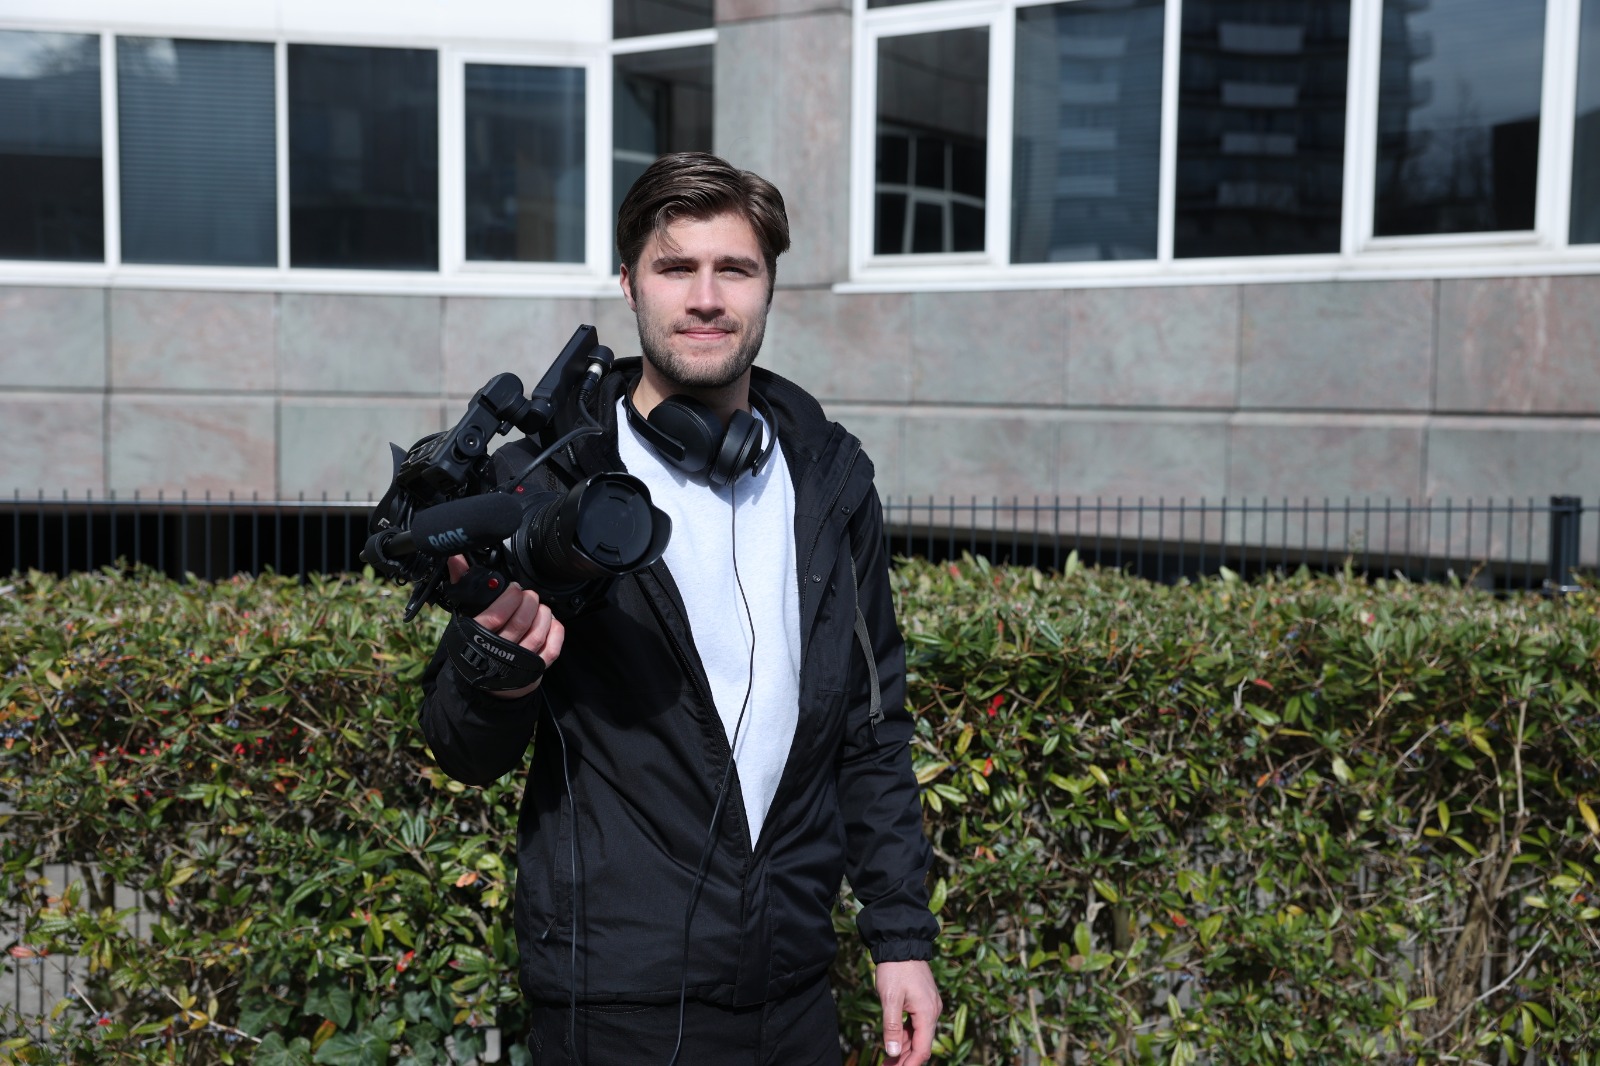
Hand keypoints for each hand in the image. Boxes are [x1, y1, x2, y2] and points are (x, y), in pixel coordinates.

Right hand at [447, 555, 564, 698]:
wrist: (484, 681)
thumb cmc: (475, 642)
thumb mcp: (465, 615)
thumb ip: (462, 584)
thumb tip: (454, 556)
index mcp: (476, 638)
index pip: (495, 616)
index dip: (509, 598)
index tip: (513, 588)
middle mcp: (497, 653)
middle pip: (520, 624)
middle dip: (528, 603)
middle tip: (528, 595)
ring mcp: (517, 664)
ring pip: (536, 635)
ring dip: (542, 615)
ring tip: (539, 606)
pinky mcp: (534, 670)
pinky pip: (551, 650)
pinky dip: (555, 632)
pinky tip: (551, 622)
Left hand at [876, 959, 940, 1065]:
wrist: (902, 942)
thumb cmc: (895, 969)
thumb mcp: (890, 999)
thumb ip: (891, 1027)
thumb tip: (892, 1052)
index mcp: (927, 1014)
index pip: (922, 1049)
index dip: (909, 1064)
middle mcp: (932, 1012)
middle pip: (920, 1044)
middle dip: (904, 1059)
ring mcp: (929, 1006)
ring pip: (917, 1035)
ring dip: (903, 1048)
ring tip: (887, 1060)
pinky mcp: (923, 1000)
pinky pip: (916, 1024)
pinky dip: (905, 1035)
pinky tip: (893, 1042)